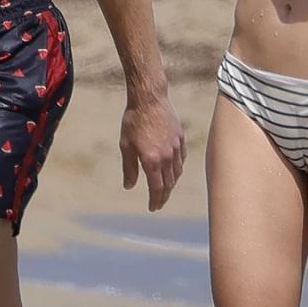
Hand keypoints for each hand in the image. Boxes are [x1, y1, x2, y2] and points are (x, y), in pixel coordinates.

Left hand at [120, 94, 186, 211]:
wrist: (149, 99)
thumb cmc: (133, 121)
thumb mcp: (126, 146)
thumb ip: (129, 168)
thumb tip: (129, 186)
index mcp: (152, 160)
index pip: (157, 188)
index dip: (155, 200)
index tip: (152, 207)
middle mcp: (167, 157)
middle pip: (169, 184)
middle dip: (163, 196)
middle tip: (158, 203)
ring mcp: (176, 147)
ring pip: (177, 172)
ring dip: (171, 183)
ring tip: (165, 189)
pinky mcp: (180, 138)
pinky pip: (181, 159)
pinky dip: (177, 168)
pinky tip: (172, 169)